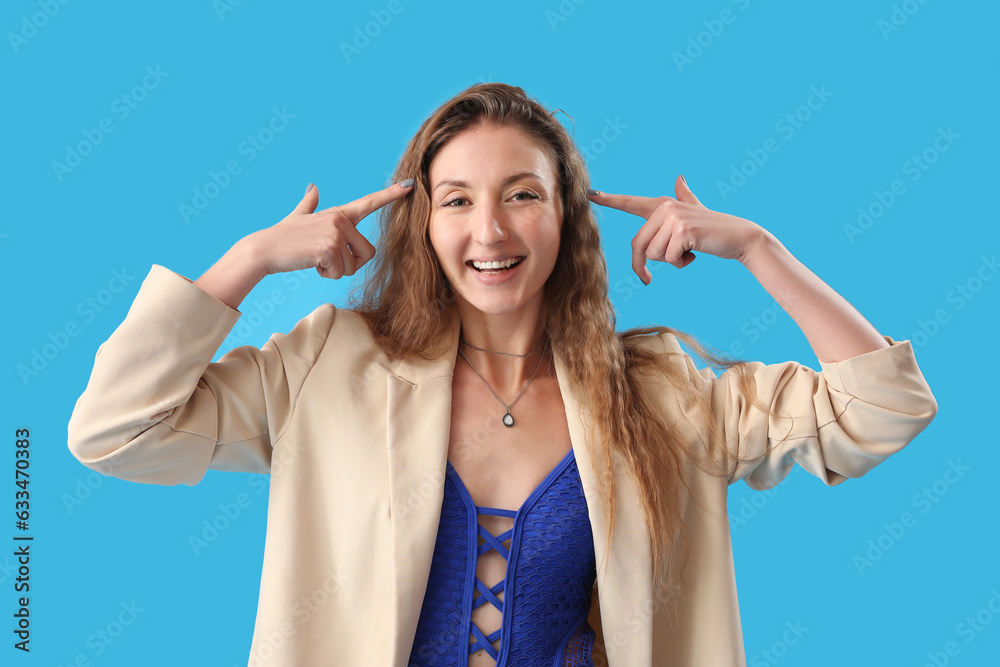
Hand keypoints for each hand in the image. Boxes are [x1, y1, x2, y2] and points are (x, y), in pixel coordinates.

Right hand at [250, 180, 413, 279]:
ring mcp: (336, 232)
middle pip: (367, 254)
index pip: (369, 202)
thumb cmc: (282, 237)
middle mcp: (340, 219)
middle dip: (348, 265)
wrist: (263, 249)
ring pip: (354, 267)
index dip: (391, 195)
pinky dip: (326, 275)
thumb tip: (313, 187)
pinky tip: (311, 263)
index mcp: (338, 213)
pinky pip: (340, 272)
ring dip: (335, 271)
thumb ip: (309, 203)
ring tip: (315, 259)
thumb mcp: (298, 217)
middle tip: (325, 259)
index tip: (410, 185)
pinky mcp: (331, 247)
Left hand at [587, 175, 763, 284]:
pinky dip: (682, 263)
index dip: (609, 199)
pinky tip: (696, 253)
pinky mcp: (682, 230)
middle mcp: (665, 207)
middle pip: (638, 244)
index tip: (589, 194)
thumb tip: (680, 177)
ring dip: (671, 262)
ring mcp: (673, 217)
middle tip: (650, 278)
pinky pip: (669, 258)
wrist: (740, 237)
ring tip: (689, 251)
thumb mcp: (695, 212)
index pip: (630, 203)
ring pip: (654, 254)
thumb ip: (685, 196)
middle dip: (645, 265)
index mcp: (662, 205)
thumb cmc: (714, 230)